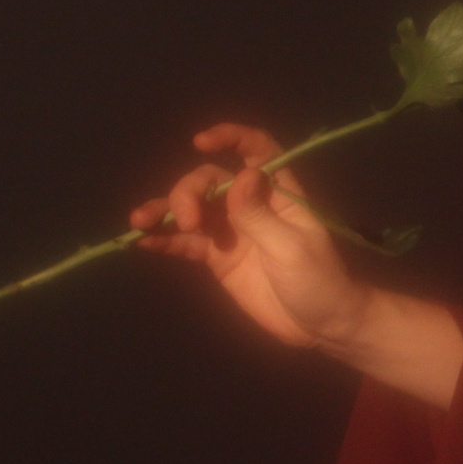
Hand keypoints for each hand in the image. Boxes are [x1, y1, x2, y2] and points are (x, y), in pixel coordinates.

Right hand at [128, 123, 374, 346]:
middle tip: (187, 221)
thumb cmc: (320, 279)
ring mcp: (232, 231)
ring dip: (165, 211)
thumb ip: (260, 215)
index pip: (257, 151)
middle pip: (211, 181)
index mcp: (279, 193)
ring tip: (140, 222)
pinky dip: (164, 240)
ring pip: (193, 209)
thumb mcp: (291, 247)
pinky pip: (187, 243)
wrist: (322, 324)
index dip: (231, 138)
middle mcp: (251, 204)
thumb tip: (241, 175)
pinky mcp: (219, 258)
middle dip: (189, 192)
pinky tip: (142, 242)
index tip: (200, 142)